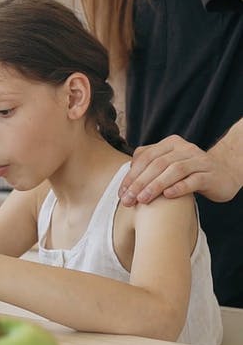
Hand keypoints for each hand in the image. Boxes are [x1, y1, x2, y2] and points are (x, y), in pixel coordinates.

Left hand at [118, 135, 241, 205]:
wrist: (223, 174)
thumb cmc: (190, 172)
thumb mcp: (169, 163)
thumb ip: (150, 161)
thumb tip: (129, 168)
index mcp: (171, 143)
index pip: (146, 156)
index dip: (132, 175)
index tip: (121, 193)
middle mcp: (185, 148)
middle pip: (158, 164)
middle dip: (140, 182)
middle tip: (128, 200)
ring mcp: (199, 161)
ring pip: (175, 170)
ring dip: (156, 185)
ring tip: (142, 200)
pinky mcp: (211, 175)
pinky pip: (194, 180)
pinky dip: (179, 187)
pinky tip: (167, 196)